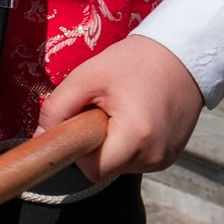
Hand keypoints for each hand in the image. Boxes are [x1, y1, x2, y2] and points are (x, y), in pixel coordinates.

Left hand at [36, 35, 205, 183]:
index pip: (92, 169)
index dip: (80, 150)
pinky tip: (136, 117)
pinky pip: (137, 159)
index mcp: (136, 138)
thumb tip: (40, 136)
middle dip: (96, 144)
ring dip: (113, 144)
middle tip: (104, 109)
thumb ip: (58, 107)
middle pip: (106, 167)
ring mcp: (165, 159)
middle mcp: (154, 156)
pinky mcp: (171, 155)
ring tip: (122, 110)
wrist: (183, 55)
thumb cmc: (136, 62)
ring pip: (121, 164)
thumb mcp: (88, 77)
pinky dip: (129, 143)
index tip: (83, 123)